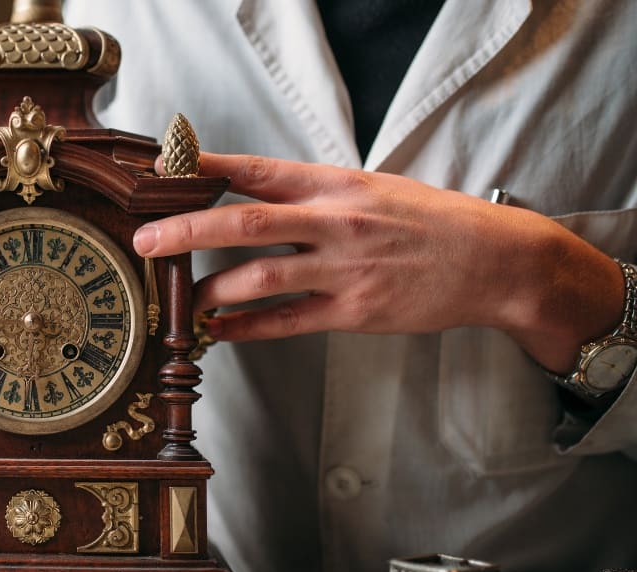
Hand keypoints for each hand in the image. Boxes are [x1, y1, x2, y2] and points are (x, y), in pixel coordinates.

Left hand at [134, 153, 623, 373]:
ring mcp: (344, 269)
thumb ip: (315, 193)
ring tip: (182, 301)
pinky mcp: (355, 312)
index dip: (206, 171)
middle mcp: (335, 222)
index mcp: (337, 185)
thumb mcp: (372, 188)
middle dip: (187, 231)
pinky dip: (247, 328)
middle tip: (147, 240)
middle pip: (245, 223)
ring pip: (259, 278)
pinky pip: (287, 322)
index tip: (166, 172)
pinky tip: (219, 332)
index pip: (258, 172)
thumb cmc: (431, 221)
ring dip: (211, 290)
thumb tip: (255, 194)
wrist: (493, 259)